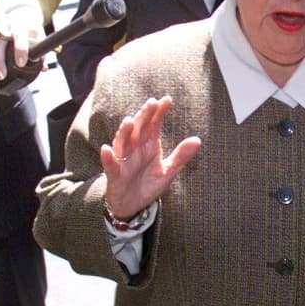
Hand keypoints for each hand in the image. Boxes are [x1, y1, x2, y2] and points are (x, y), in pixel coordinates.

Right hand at [0, 10, 43, 86]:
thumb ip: (40, 52)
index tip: (21, 64)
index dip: (20, 49)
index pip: (19, 34)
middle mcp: (4, 23)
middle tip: (2, 76)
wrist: (18, 16)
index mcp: (20, 24)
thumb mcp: (38, 37)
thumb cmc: (29, 31)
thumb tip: (43, 68)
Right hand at [100, 96, 200, 218]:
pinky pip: (110, 165)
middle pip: (138, 129)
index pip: (154, 124)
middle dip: (144, 116)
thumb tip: (198, 140)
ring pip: (122, 142)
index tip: (167, 100)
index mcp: (149, 145)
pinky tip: (106, 149)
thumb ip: (180, 156)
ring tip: (129, 121)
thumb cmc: (148, 184)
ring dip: (124, 132)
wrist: (132, 205)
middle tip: (151, 103)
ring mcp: (123, 160)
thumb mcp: (168, 171)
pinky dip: (108, 157)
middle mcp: (135, 148)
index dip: (159, 112)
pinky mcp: (115, 175)